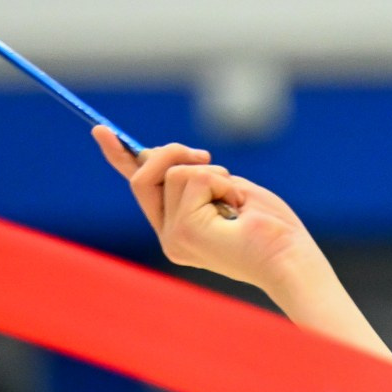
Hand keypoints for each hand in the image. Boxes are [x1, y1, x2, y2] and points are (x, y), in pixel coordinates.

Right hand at [95, 127, 320, 294]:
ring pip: (173, 172)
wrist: (290, 260)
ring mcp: (173, 238)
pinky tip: (237, 208)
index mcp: (180, 230)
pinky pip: (192, 178)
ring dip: (212, 173)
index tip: (101, 131)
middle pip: (144, 176)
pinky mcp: (183, 232)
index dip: (120, 158)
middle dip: (171, 152)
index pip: (144, 190)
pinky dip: (221, 182)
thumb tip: (159, 154)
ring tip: (236, 201)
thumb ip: (195, 177)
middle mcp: (170, 237)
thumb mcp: (229, 189)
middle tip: (207, 155)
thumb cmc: (272, 229)